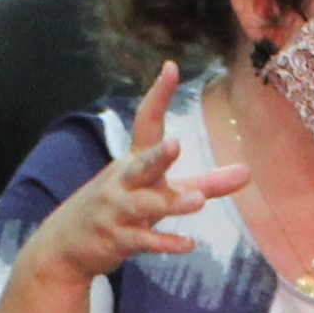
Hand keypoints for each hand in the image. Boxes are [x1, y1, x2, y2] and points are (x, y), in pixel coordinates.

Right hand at [15, 68, 241, 292]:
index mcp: (133, 161)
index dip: (158, 96)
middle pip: (143, 165)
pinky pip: (144, 240)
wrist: (65, 245)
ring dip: (172, 203)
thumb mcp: (158, 191)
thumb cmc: (120, 209)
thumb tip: (248, 172)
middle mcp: (124, 181)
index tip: (171, 68)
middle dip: (158, 155)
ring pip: (146, 204)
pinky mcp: (118, 239)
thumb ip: (206, 183)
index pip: (145, 123)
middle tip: (175, 143)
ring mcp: (119, 211)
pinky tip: (188, 244)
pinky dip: (165, 243)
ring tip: (198, 201)